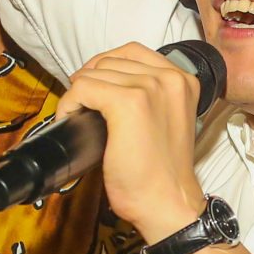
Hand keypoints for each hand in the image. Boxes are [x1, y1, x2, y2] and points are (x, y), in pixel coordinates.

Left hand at [59, 44, 207, 243]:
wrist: (167, 202)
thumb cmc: (162, 171)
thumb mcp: (167, 120)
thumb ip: (150, 96)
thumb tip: (104, 84)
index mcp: (184, 79)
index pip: (132, 52)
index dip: (105, 67)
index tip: (95, 89)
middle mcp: (170, 77)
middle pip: (111, 60)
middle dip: (90, 79)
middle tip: (82, 106)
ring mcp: (150, 88)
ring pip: (95, 73)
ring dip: (79, 93)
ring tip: (77, 116)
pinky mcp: (128, 102)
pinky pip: (83, 88)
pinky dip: (70, 103)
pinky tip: (71, 119)